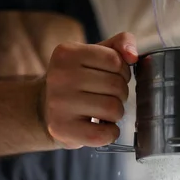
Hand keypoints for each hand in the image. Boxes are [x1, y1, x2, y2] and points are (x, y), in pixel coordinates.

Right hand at [43, 33, 137, 148]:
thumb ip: (118, 45)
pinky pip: (105, 133)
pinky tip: (102, 127)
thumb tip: (133, 55)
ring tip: (103, 112)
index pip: (115, 61)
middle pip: (116, 85)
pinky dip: (111, 133)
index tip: (112, 77)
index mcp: (67, 53)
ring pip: (113, 109)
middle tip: (107, 97)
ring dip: (116, 113)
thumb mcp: (93, 56)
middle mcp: (59, 76)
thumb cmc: (77, 81)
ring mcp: (59, 104)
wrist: (46, 110)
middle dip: (120, 94)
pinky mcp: (63, 129)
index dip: (122, 72)